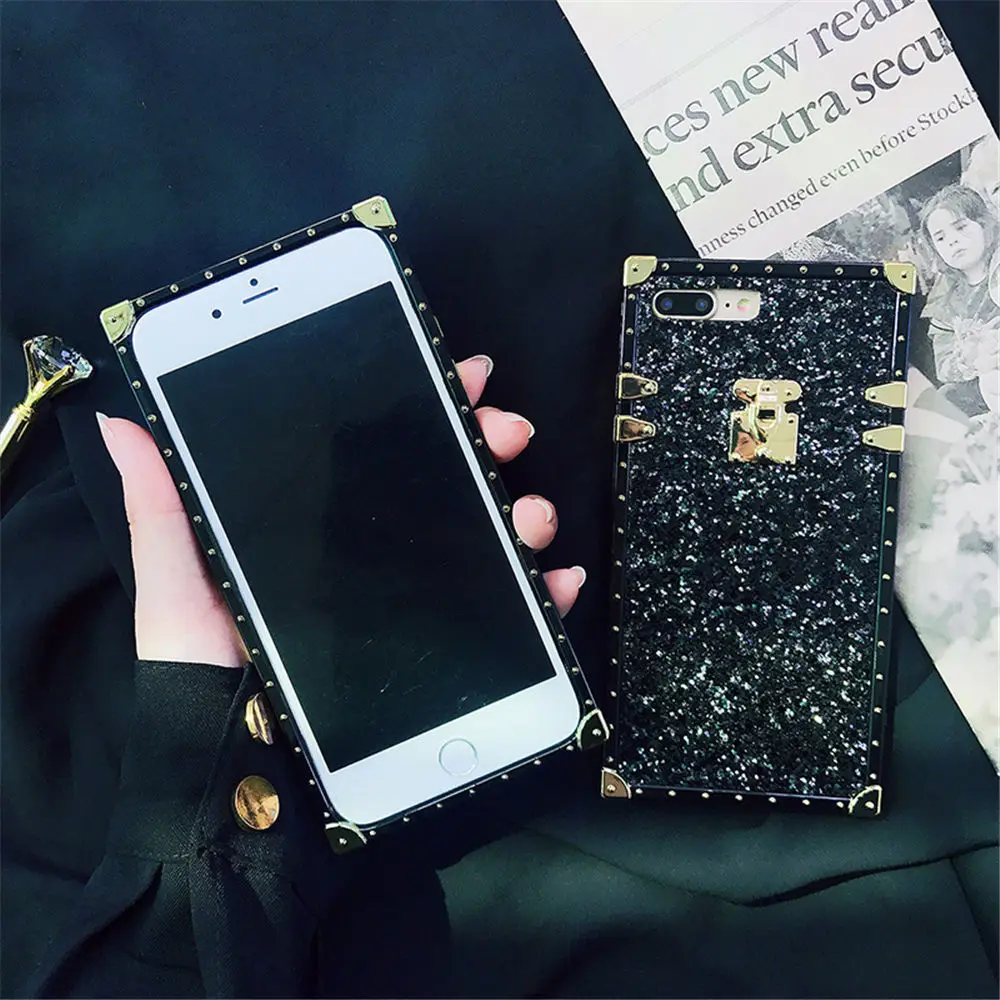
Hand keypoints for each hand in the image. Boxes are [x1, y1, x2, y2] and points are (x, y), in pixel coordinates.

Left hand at [97, 355, 585, 666]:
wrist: (239, 764)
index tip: (462, 371)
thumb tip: (120, 420)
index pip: (383, 446)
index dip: (427, 401)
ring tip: (528, 512)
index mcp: (326, 524)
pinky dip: (547, 595)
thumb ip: (162, 502)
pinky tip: (557, 579)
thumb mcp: (177, 577)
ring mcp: (419, 600)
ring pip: (490, 538)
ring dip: (523, 512)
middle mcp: (379, 553)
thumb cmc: (206, 667)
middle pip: (450, 481)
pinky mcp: (448, 653)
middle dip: (488, 441)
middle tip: (506, 428)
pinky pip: (513, 617)